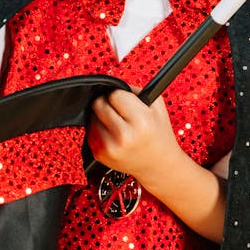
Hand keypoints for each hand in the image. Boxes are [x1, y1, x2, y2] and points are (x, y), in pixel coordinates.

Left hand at [87, 88, 226, 242]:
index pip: (114, 95)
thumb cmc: (158, 134)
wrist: (159, 165)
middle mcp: (124, 136)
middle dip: (107, 103)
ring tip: (118, 124)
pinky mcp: (100, 155)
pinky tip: (113, 135)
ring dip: (101, 117)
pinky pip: (90, 132)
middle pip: (99, 104)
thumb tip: (113, 84)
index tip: (123, 100)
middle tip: (117, 110)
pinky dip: (99, 130)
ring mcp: (110, 147)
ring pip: (92, 118)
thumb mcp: (157, 107)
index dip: (118, 95)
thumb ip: (135, 90)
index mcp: (141, 121)